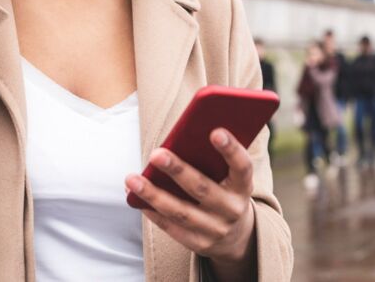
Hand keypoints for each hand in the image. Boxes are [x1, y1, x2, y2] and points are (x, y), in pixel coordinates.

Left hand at [126, 129, 257, 277]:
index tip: (216, 132)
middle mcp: (232, 210)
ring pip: (181, 212)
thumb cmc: (225, 191)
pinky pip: (172, 228)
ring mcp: (216, 229)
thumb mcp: (229, 178)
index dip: (231, 150)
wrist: (236, 236)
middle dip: (177, 170)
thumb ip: (213, 160)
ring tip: (132, 179)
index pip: (242, 167)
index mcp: (243, 187)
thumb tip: (179, 138)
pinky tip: (137, 199)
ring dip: (154, 194)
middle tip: (156, 154)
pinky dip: (153, 212)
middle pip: (202, 188)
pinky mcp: (199, 244)